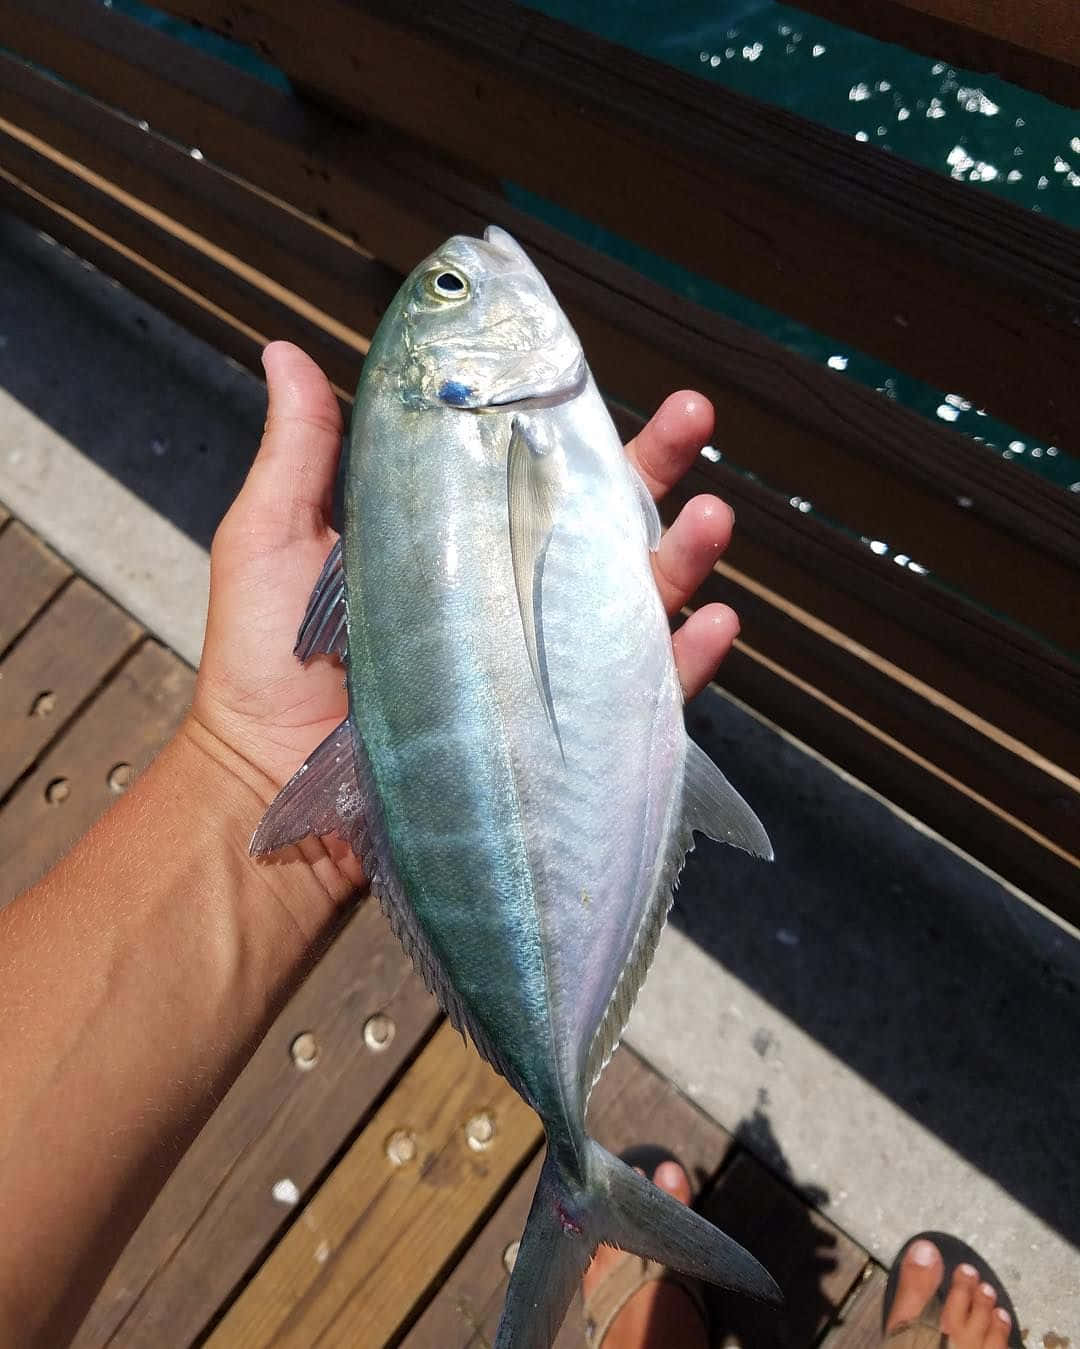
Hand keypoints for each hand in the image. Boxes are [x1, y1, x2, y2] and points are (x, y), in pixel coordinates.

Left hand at [189, 343, 739, 900]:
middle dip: (656, 463)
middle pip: (598, 517)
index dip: (564, 416)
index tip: (585, 364)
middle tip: (694, 414)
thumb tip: (286, 348)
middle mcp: (508, 592)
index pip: (524, 466)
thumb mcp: (275, 540)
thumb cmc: (266, 663)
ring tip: (715, 516)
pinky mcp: (561, 732)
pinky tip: (715, 624)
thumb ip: (301, 453)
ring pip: (635, 596)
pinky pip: (640, 693)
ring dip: (685, 554)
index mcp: (456, 540)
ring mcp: (541, 661)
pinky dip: (686, 661)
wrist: (274, 783)